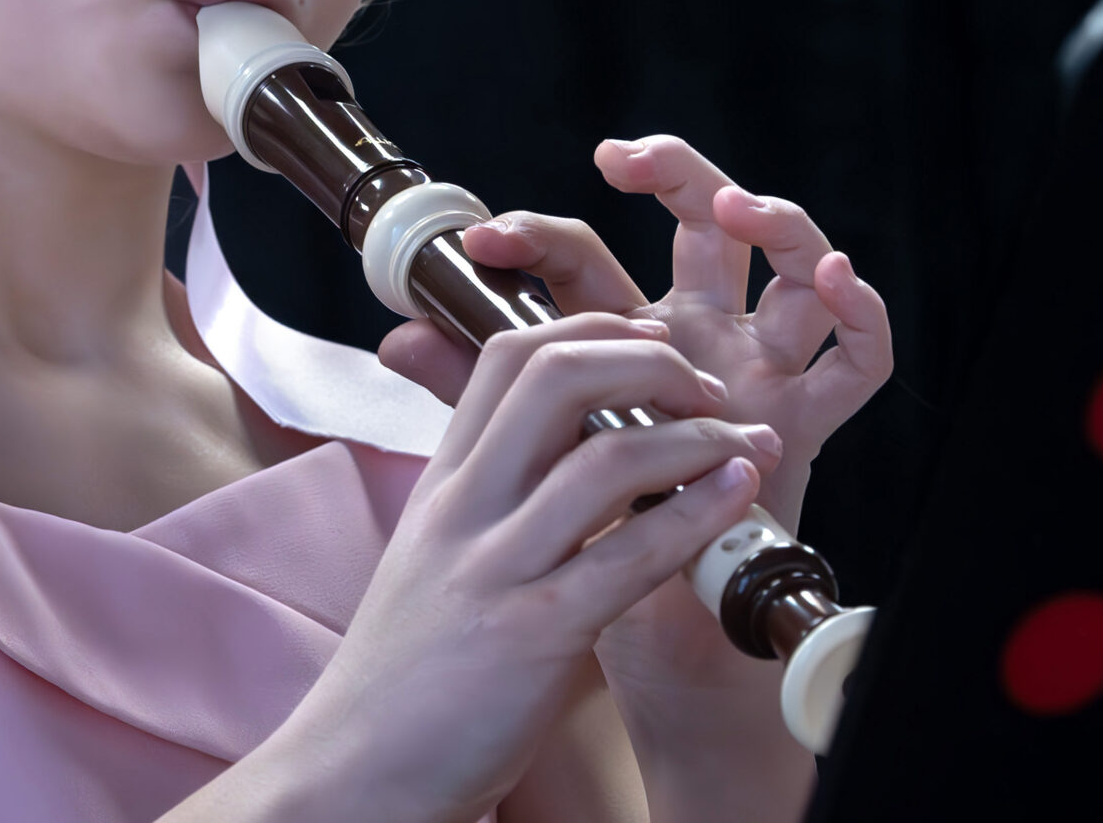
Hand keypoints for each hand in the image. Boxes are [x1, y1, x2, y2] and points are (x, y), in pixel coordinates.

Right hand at [266, 311, 783, 822]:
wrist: (355, 771)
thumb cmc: (409, 675)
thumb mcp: (437, 560)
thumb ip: (503, 508)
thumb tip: (596, 471)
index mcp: (444, 483)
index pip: (506, 355)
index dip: (591, 330)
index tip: (650, 342)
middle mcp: (464, 508)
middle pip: (555, 376)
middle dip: (648, 363)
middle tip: (704, 388)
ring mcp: (495, 567)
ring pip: (605, 458)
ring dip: (698, 438)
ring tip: (747, 443)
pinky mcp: (532, 635)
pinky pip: (628, 557)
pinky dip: (696, 515)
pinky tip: (736, 497)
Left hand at [378, 136, 892, 732]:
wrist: (651, 653)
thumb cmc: (589, 551)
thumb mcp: (525, 459)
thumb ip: (472, 393)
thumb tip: (394, 335)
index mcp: (625, 341)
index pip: (587, 260)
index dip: (539, 237)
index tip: (485, 239)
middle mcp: (698, 341)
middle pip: (702, 228)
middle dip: (678, 173)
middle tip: (630, 159)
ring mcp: (759, 375)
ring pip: (792, 269)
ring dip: (776, 225)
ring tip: (738, 207)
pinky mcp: (808, 425)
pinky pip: (857, 361)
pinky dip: (859, 315)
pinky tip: (834, 284)